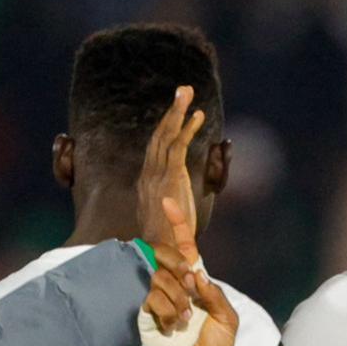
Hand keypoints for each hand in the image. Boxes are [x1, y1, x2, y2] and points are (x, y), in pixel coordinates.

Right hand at [138, 85, 203, 257]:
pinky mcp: (171, 179)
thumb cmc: (165, 241)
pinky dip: (187, 129)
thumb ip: (168, 204)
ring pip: (166, 135)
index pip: (156, 147)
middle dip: (172, 111)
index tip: (177, 111)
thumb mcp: (166, 218)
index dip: (166, 127)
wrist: (158, 256)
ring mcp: (158, 174)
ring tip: (187, 91)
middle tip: (183, 90)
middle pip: (159, 135)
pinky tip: (198, 116)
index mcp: (148, 181)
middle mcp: (150, 174)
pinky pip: (178, 147)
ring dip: (177, 111)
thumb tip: (169, 200)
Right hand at [141, 197, 237, 345]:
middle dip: (177, 265)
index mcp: (198, 283)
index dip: (177, 225)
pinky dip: (165, 311)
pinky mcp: (145, 314)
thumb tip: (197, 274)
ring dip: (176, 297)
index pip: (186, 248)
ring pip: (159, 277)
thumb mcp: (228, 321)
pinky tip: (172, 326)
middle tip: (190, 287)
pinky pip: (151, 298)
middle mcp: (176, 286)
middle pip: (166, 255)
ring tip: (185, 320)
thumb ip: (216, 295)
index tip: (168, 201)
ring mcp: (158, 299)